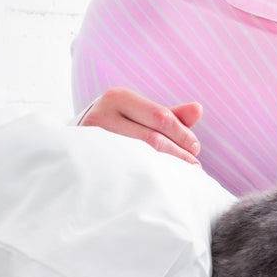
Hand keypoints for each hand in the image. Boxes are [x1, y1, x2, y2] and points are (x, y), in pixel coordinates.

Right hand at [78, 86, 203, 165]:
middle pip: (150, 138)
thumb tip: (198, 110)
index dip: (182, 135)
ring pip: (137, 156)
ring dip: (164, 166)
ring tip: (180, 174)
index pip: (160, 117)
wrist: (77, 139)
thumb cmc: (119, 123)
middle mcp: (102, 114)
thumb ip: (171, 114)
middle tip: (193, 166)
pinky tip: (157, 179)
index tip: (195, 149)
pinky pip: (123, 170)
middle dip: (177, 153)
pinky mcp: (87, 160)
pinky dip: (145, 174)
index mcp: (119, 97)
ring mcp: (91, 139)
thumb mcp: (142, 113)